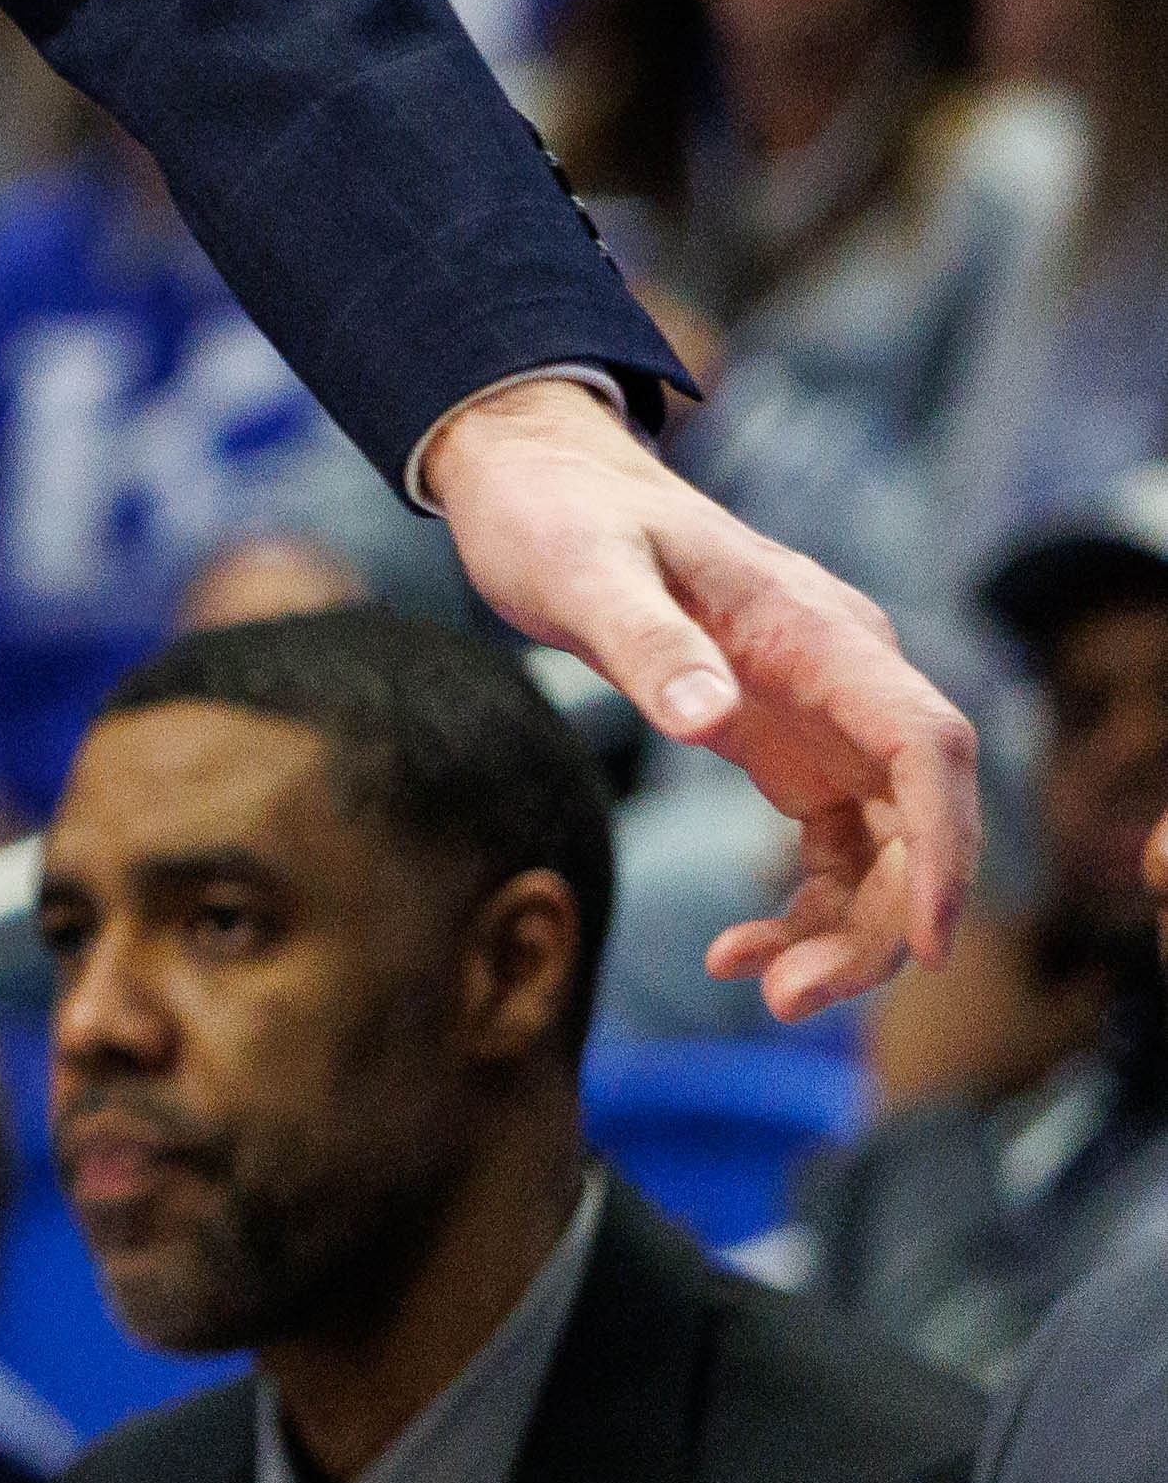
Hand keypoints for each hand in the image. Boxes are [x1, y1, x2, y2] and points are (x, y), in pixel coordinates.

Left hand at [415, 371, 975, 1022]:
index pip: (925, 742)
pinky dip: (803, 908)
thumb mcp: (582, 573)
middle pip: (916, 818)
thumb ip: (647, 642)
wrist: (538, 481)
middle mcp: (846, 677)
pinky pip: (831, 847)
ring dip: (847, 932)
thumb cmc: (558, 517)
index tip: (932, 941)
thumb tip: (708, 717)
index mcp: (820, 632)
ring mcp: (824, 716)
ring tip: (763, 990)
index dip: (944, 845)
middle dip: (882, 921)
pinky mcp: (785, 746)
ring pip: (884, 848)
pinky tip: (736, 952)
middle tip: (790, 1001)